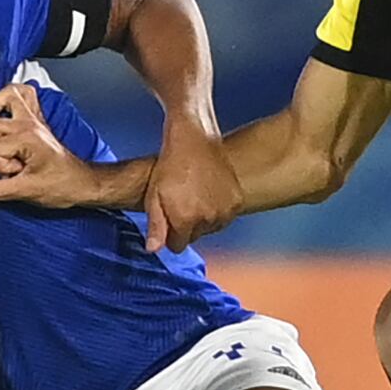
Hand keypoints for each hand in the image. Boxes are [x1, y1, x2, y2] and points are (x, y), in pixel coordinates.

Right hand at [0, 87, 109, 209]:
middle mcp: (27, 123)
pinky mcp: (33, 119)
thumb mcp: (26, 192)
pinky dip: (7, 100)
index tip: (12, 174)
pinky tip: (3, 114)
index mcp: (26, 138)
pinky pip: (20, 93)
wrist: (81, 182)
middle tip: (3, 163)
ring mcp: (31, 118)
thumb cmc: (61, 185)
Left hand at [143, 120, 242, 254]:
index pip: (177, 245)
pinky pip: (225, 217)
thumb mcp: (154, 195)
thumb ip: (156, 226)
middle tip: (182, 201)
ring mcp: (225, 210)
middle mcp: (208, 218)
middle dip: (187, 225)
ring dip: (204, 217)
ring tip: (195, 194)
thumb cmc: (171, 166)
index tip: (170, 216)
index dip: (170, 233)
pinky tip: (209, 192)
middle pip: (195, 237)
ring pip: (211, 228)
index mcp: (186, 219)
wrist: (195, 139)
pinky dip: (218, 209)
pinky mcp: (236, 200)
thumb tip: (153, 250)